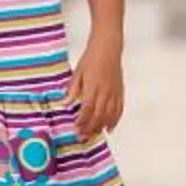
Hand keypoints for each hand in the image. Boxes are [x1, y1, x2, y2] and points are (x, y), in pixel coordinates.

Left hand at [71, 29, 124, 143]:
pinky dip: (115, 121)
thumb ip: (72, 89)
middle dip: (90, 128)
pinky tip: (109, 128)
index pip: (87, 110)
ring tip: (93, 134)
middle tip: (82, 136)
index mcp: (93, 87)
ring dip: (101, 127)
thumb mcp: (77, 72)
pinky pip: (119, 111)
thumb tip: (65, 103)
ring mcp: (114, 93)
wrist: (108, 49)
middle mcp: (105, 92)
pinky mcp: (120, 92)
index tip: (76, 129)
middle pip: (98, 116)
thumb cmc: (91, 59)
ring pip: (109, 116)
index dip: (82, 122)